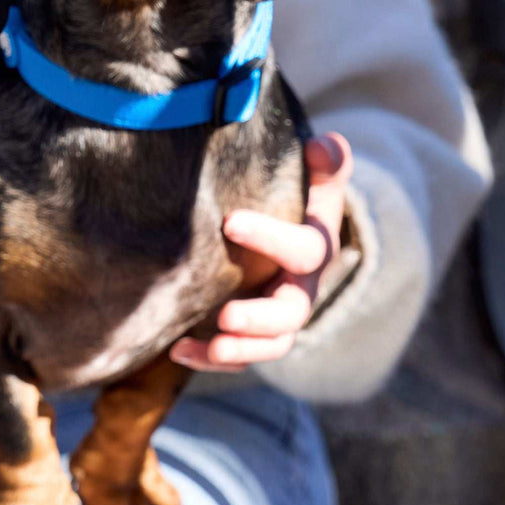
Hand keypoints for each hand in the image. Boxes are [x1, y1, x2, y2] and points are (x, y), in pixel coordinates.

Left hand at [170, 132, 352, 372]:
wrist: (296, 237)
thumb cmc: (302, 202)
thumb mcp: (319, 181)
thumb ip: (328, 163)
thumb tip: (326, 145)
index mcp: (316, 250)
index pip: (305, 250)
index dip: (271, 238)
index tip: (229, 221)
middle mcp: (301, 289)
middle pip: (291, 314)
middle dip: (259, 319)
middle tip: (225, 317)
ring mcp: (278, 317)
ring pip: (270, 345)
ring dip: (239, 350)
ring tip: (207, 348)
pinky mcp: (254, 333)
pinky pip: (239, 356)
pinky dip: (210, 359)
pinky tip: (176, 351)